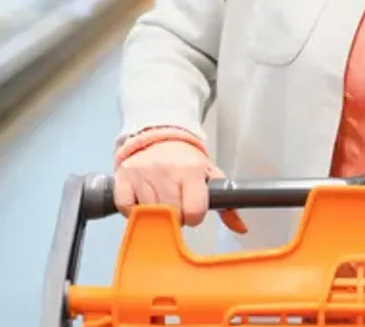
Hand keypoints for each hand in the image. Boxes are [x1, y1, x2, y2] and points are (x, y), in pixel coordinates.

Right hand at [114, 141, 246, 231]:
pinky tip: (142, 202)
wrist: (161, 136)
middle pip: (171, 216)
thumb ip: (226, 204)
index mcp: (191, 170)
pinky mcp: (124, 177)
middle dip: (175, 218)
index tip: (192, 212)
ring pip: (149, 215)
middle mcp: (167, 171)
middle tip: (176, 208)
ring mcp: (143, 174)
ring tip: (161, 203)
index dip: (194, 217)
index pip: (193, 212)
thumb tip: (241, 228)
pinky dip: (133, 211)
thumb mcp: (210, 175)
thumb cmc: (187, 161)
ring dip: (155, 216)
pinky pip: (126, 207)